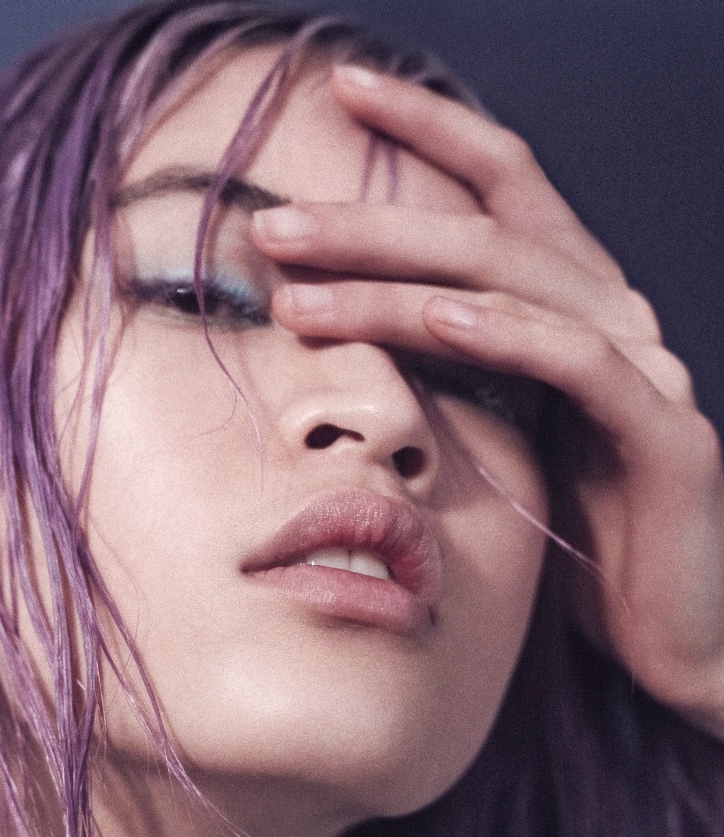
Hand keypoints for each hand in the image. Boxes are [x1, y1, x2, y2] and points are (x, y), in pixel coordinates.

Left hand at [251, 65, 723, 737]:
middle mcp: (614, 319)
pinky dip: (508, 333)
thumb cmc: (574, 543)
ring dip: (400, 282)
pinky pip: (580, 364)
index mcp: (571, 311)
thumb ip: (447, 381)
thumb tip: (339, 338)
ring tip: (302, 287)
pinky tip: (440, 316)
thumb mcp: (497, 445)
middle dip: (372, 220)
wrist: (674, 636)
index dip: (429, 128)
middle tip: (272, 224)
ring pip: (516, 288)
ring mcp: (646, 370)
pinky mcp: (665, 435)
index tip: (340, 90)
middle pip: (487, 231)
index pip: (501, 191)